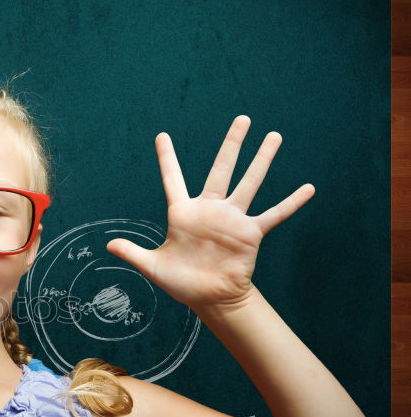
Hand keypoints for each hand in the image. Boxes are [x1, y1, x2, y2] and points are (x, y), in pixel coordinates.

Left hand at [105, 115, 314, 311]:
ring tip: (274, 135)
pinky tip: (308, 188)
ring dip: (262, 160)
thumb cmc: (180, 282)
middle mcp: (209, 210)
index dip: (167, 159)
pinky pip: (274, 215)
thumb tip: (108, 245)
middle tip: (242, 118)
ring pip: (250, 182)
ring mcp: (232, 219)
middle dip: (232, 144)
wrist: (209, 298)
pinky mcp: (250, 233)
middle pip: (221, 169)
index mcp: (183, 214)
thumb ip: (132, 253)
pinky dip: (290, 203)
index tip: (162, 135)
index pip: (173, 179)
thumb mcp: (152, 267)